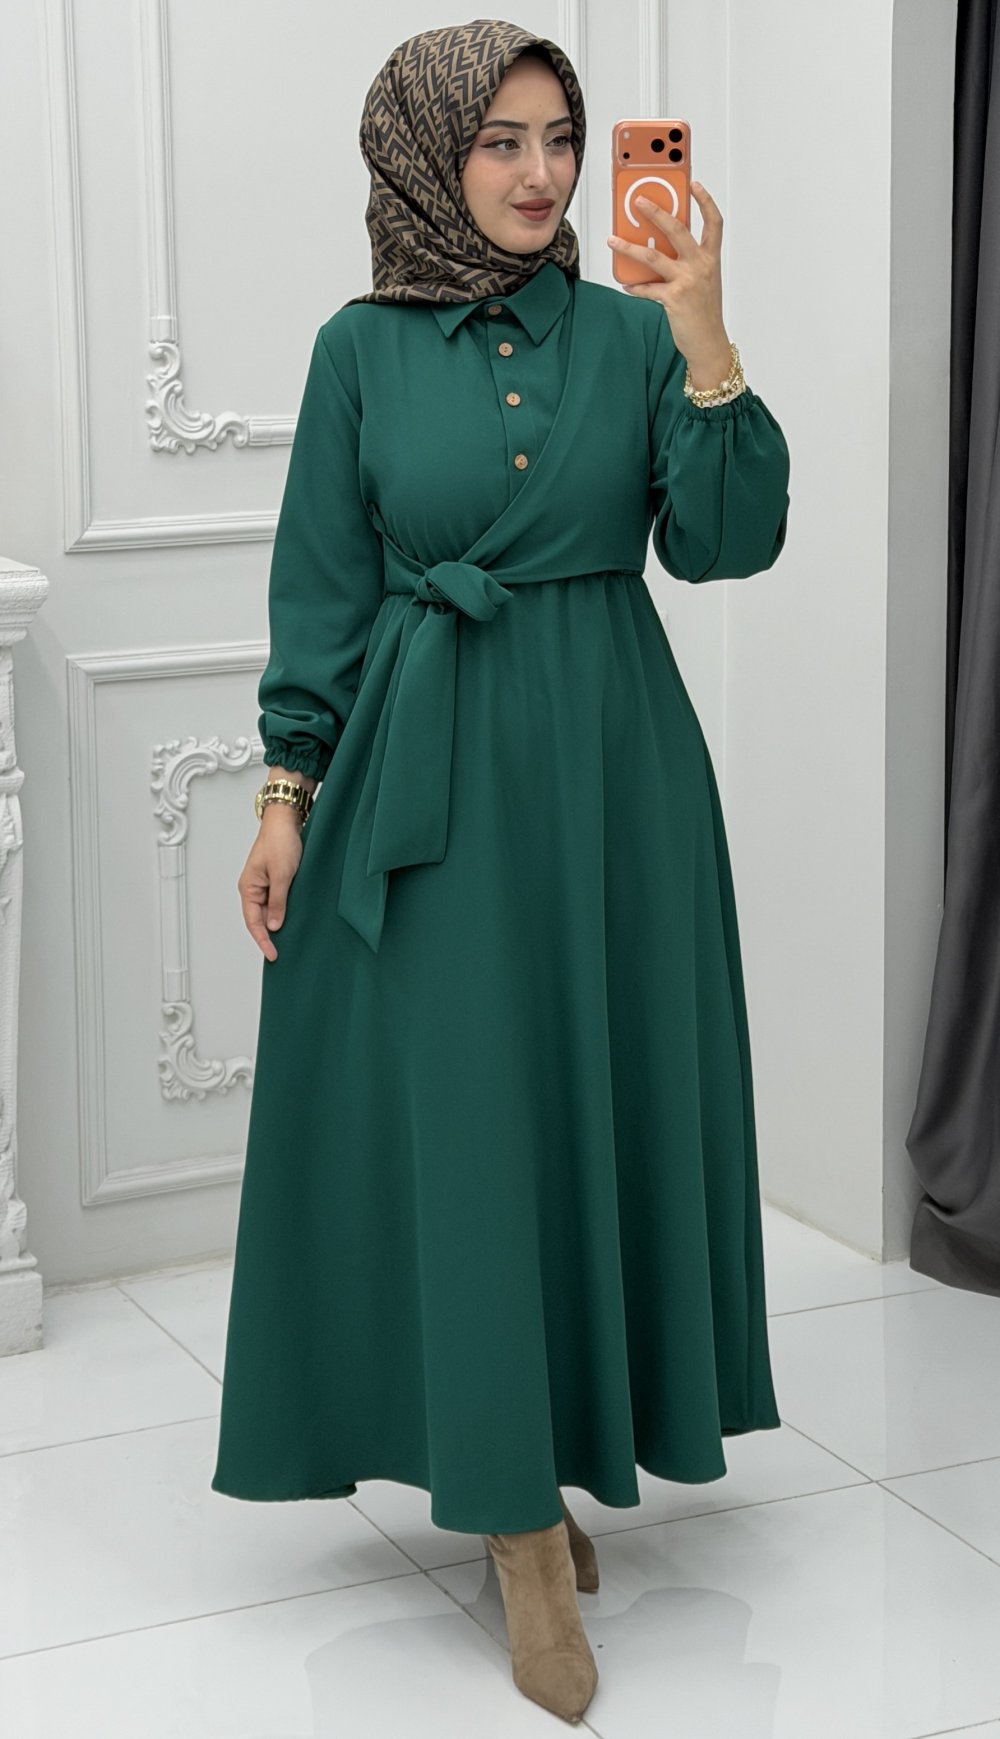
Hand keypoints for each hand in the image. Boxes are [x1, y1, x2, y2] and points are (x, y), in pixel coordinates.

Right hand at [238, 807, 303, 960]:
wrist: (286, 821)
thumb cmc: (280, 842)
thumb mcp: (282, 875)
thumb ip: (278, 902)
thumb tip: (275, 926)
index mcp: (249, 888)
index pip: (253, 922)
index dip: (263, 941)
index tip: (273, 955)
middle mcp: (253, 888)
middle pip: (260, 920)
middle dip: (270, 936)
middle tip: (284, 952)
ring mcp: (264, 885)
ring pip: (270, 911)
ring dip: (278, 924)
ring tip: (290, 940)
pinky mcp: (275, 880)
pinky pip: (277, 902)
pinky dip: (284, 912)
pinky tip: (293, 919)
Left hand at [607, 181, 729, 379]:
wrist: (709, 342)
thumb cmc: (704, 313)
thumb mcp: (703, 281)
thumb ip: (688, 262)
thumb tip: (661, 249)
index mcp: (710, 259)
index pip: (713, 223)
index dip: (705, 201)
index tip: (694, 184)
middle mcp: (701, 265)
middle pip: (677, 229)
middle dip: (655, 212)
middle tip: (638, 201)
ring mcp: (687, 281)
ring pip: (653, 257)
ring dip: (629, 247)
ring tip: (613, 240)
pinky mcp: (674, 298)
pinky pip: (647, 289)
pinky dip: (635, 287)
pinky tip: (626, 285)